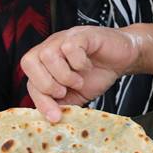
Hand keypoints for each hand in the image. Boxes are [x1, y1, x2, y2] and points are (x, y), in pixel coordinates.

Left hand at [20, 25, 144, 121]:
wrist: (123, 58)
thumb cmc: (98, 72)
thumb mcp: (77, 95)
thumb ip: (62, 104)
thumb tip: (50, 118)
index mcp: (45, 64)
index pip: (30, 80)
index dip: (40, 100)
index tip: (55, 116)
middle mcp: (51, 48)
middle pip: (29, 62)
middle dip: (46, 84)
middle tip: (64, 92)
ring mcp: (65, 39)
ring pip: (48, 55)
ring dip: (64, 75)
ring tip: (78, 80)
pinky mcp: (81, 35)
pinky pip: (69, 47)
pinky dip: (78, 63)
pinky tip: (87, 67)